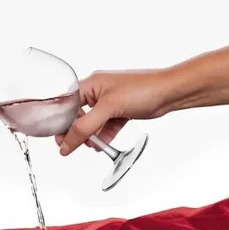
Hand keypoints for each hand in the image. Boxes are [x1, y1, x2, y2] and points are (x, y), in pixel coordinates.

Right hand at [56, 69, 170, 155]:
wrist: (169, 92)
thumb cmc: (142, 90)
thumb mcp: (108, 108)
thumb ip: (85, 127)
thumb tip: (67, 143)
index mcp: (91, 84)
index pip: (67, 104)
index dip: (60, 121)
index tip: (58, 139)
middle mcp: (99, 91)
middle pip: (78, 114)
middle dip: (75, 130)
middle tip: (70, 145)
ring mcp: (111, 101)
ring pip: (93, 122)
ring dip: (90, 135)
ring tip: (89, 146)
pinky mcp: (121, 110)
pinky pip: (107, 125)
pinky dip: (103, 136)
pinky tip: (101, 145)